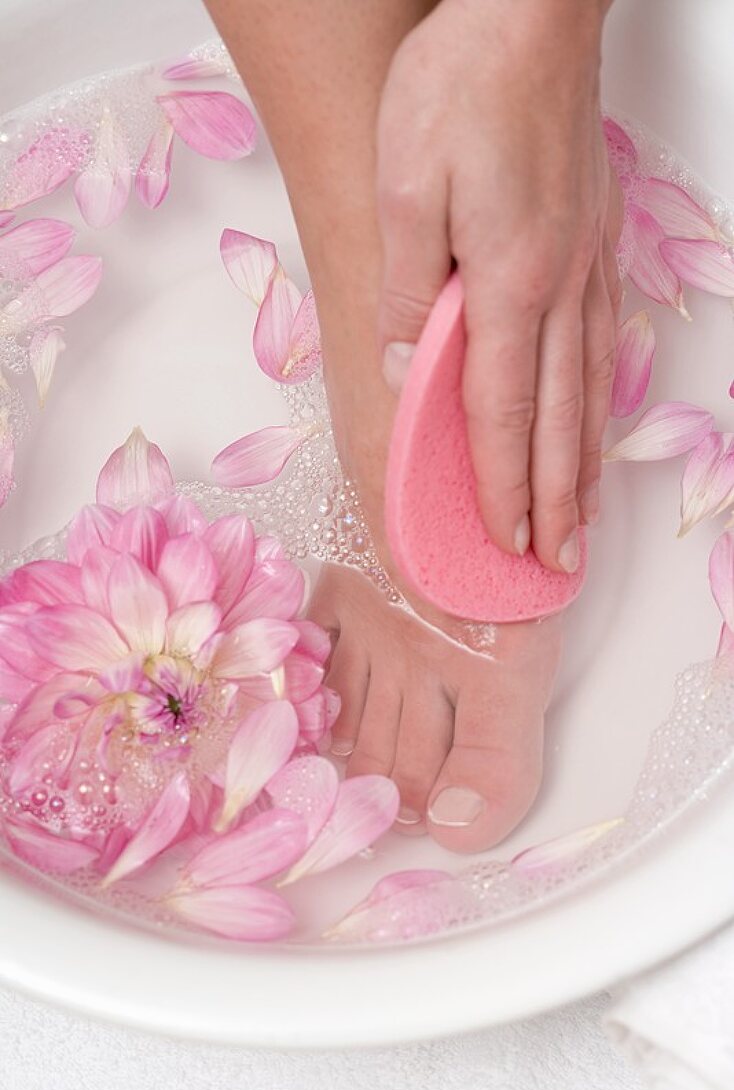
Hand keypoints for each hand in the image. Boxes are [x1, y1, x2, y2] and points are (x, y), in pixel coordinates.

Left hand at [376, 0, 621, 572]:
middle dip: (555, 502)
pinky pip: (602, 342)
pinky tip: (596, 420)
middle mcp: (558, 286)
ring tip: (585, 519)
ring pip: (588, 388)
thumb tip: (402, 365)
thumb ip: (408, 284)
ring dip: (585, 464)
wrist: (530, 13)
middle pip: (557, 419)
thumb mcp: (406, 182)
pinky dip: (600, 400)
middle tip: (559, 564)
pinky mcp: (595, 241)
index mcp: (508, 282)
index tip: (505, 543)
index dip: (501, 487)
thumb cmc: (462, 85)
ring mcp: (586, 265)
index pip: (501, 412)